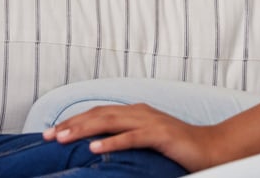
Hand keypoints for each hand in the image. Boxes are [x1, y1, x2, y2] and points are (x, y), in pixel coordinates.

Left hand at [43, 103, 219, 172]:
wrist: (212, 148)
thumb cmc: (178, 147)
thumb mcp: (147, 140)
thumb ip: (127, 137)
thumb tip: (99, 145)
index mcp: (135, 112)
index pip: (97, 113)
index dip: (73, 120)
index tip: (51, 131)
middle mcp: (139, 111)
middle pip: (98, 114)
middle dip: (71, 124)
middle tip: (47, 135)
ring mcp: (150, 121)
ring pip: (109, 122)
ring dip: (83, 130)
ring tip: (62, 139)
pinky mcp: (160, 134)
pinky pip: (132, 137)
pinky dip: (111, 141)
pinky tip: (94, 148)